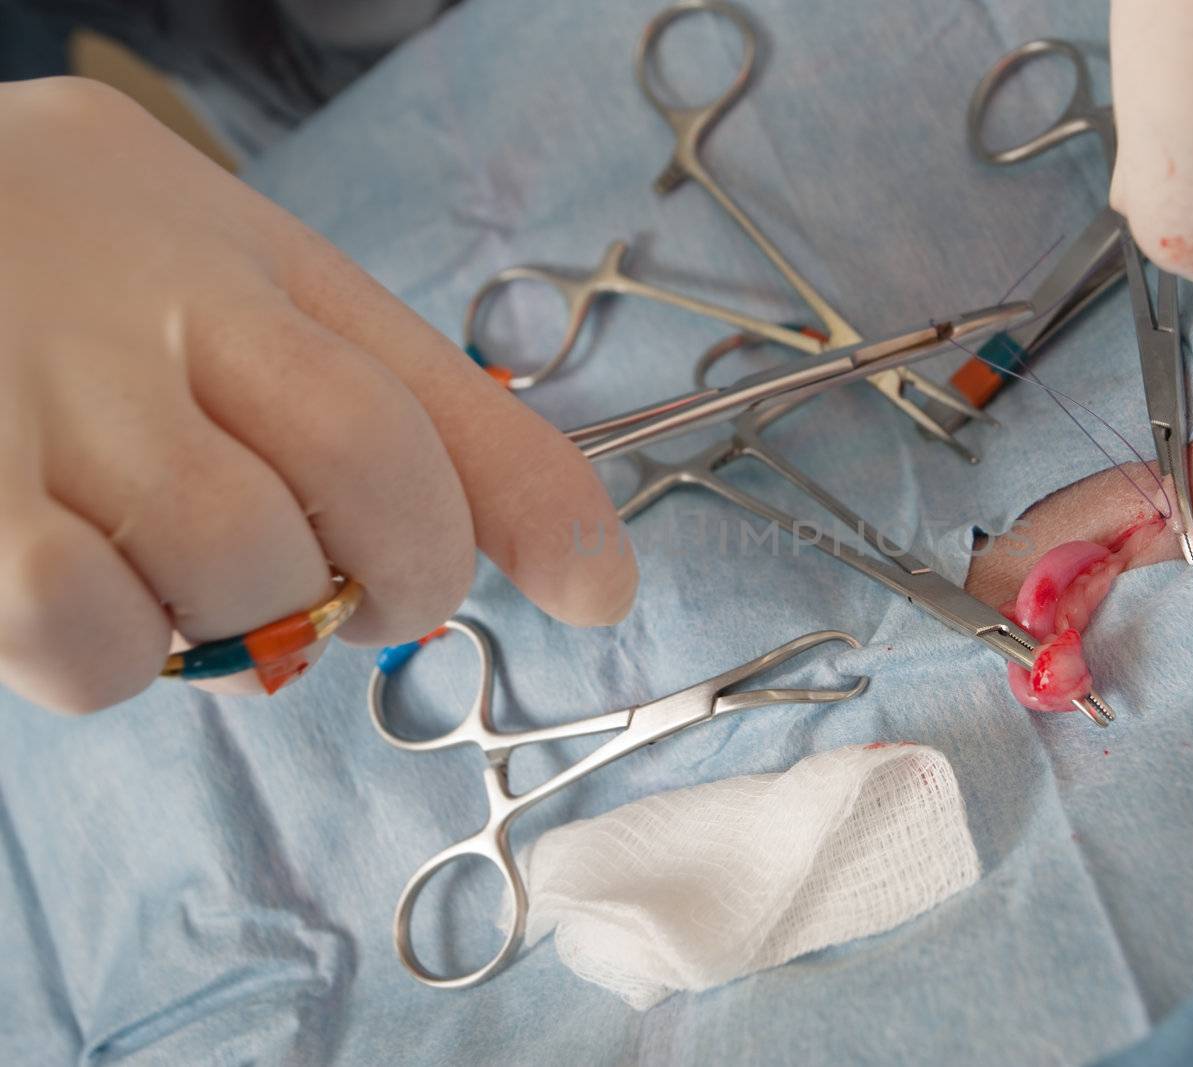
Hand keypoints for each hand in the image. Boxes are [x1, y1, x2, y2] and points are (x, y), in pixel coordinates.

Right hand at [0, 78, 636, 712]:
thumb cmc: (78, 276)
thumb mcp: (252, 296)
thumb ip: (411, 414)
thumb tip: (597, 585)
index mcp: (242, 261)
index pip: (417, 395)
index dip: (520, 510)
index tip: (595, 593)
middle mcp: (150, 311)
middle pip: (356, 475)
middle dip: (397, 574)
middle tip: (357, 591)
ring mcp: (42, 399)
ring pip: (236, 566)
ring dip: (243, 615)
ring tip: (181, 567)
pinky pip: (81, 634)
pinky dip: (114, 652)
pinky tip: (79, 584)